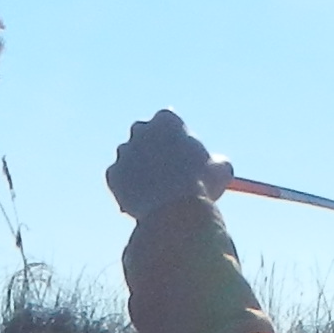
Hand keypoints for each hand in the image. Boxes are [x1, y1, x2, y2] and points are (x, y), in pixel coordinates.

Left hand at [108, 113, 229, 218]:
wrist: (174, 212)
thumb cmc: (201, 187)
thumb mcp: (220, 171)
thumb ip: (218, 163)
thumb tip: (219, 166)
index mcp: (167, 120)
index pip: (168, 122)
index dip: (176, 140)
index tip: (182, 153)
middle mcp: (141, 130)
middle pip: (145, 136)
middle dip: (153, 149)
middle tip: (165, 169)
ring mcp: (125, 151)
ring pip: (132, 160)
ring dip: (141, 172)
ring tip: (159, 194)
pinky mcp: (113, 174)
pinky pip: (121, 182)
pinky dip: (131, 190)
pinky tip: (146, 202)